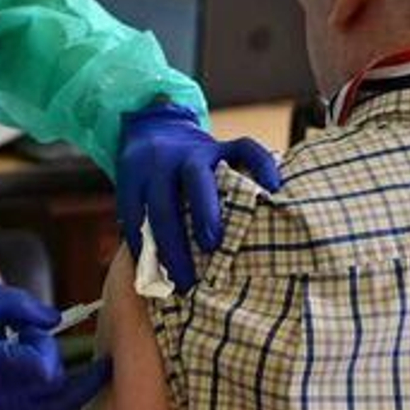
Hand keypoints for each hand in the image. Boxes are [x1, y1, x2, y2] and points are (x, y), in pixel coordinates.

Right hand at [0, 281, 112, 409]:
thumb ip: (24, 305)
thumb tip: (56, 319)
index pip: (46, 369)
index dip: (43, 343)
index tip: (22, 326)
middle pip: (56, 393)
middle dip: (52, 359)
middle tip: (30, 336)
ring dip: (61, 385)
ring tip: (40, 354)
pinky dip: (46, 407)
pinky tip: (44, 386)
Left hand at [116, 101, 280, 291]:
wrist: (160, 125)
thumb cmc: (150, 176)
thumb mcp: (135, 192)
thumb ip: (143, 226)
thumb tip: (155, 279)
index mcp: (136, 176)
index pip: (136, 216)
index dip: (148, 250)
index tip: (165, 283)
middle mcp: (162, 162)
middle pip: (163, 200)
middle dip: (174, 240)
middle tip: (188, 276)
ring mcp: (193, 151)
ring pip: (199, 176)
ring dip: (207, 210)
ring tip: (218, 242)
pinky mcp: (221, 143)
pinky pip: (244, 148)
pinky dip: (262, 165)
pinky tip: (274, 188)